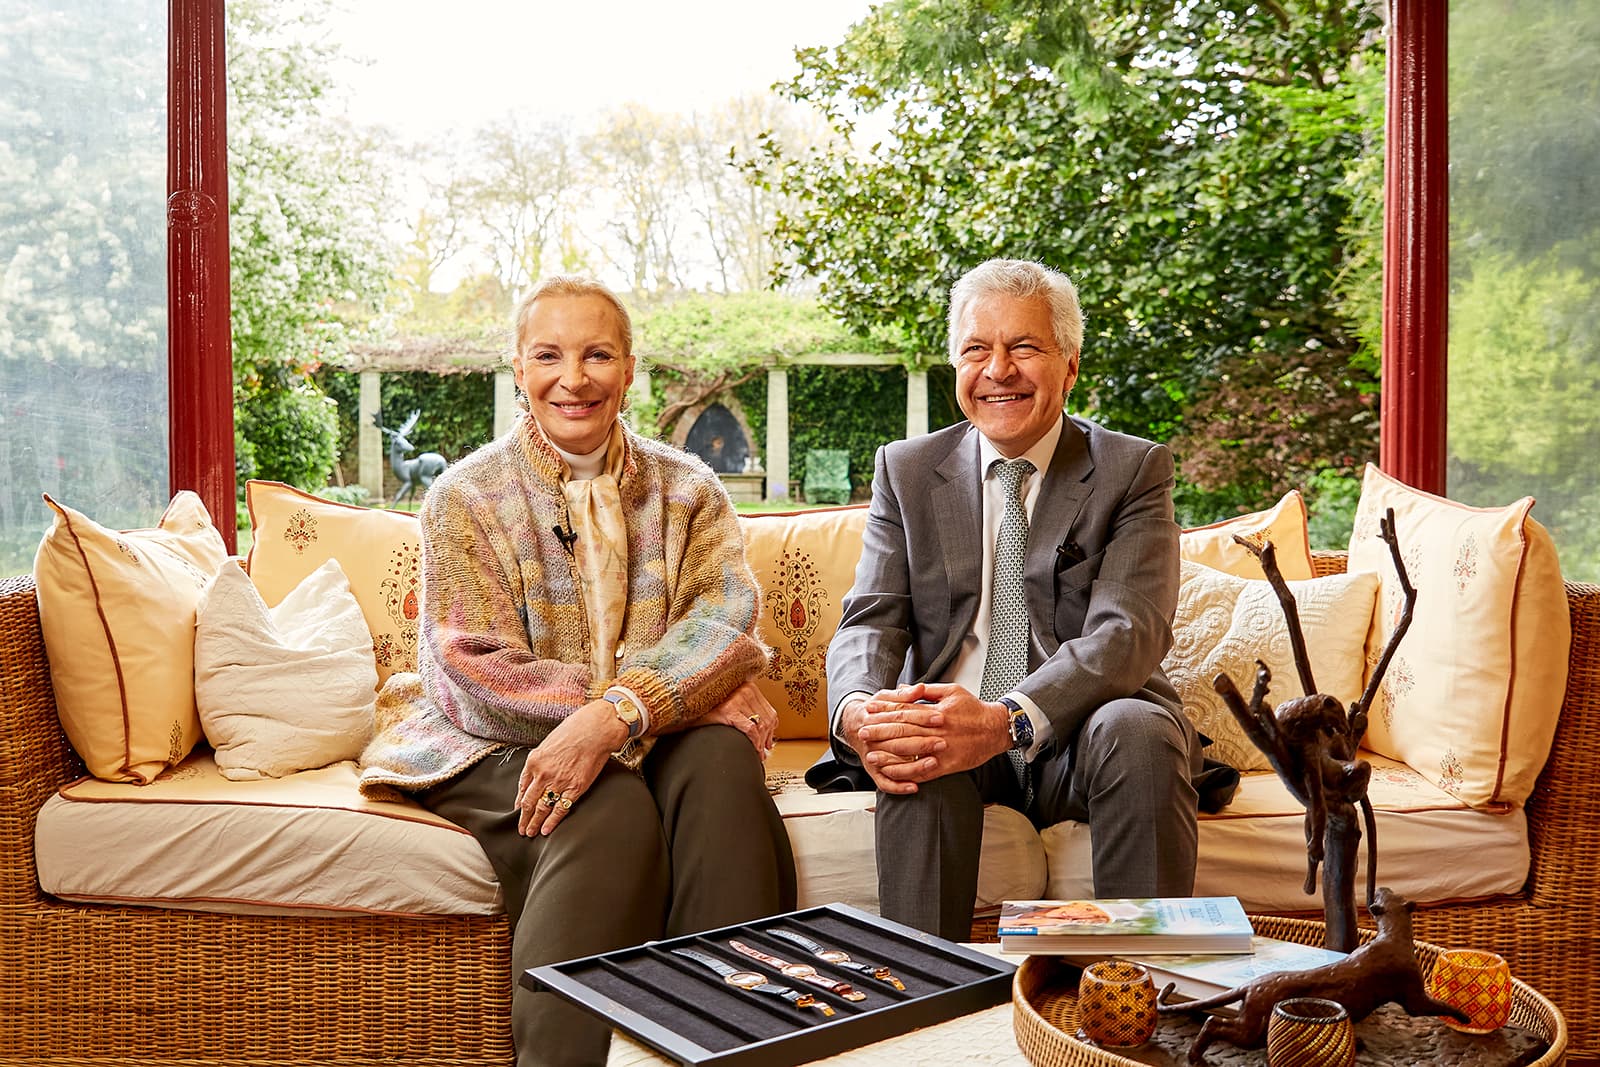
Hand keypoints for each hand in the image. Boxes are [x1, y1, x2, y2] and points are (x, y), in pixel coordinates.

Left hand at [513, 701, 626, 836]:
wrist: (596, 729)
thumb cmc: (574, 730)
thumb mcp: (548, 743)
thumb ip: (540, 761)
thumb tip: (535, 775)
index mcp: (534, 761)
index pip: (522, 788)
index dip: (520, 802)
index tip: (519, 810)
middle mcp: (543, 774)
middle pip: (529, 802)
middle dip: (524, 818)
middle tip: (522, 829)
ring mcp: (559, 782)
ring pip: (542, 808)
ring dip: (534, 823)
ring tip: (531, 833)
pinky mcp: (575, 788)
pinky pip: (560, 809)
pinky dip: (552, 822)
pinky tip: (546, 830)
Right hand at [692, 681, 777, 759]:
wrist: (687, 715)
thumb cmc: (709, 714)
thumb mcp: (734, 710)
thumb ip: (751, 717)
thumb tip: (768, 738)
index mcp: (749, 686)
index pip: (770, 713)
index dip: (771, 732)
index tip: (768, 744)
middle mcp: (744, 689)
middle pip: (767, 720)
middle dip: (766, 740)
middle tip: (762, 754)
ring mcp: (736, 698)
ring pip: (760, 726)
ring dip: (760, 744)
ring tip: (756, 754)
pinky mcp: (728, 710)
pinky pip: (751, 729)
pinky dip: (754, 742)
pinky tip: (752, 750)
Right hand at [840, 693, 941, 794]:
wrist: (853, 725)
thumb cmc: (874, 711)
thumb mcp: (885, 697)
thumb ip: (904, 695)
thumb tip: (920, 688)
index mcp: (875, 718)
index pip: (901, 716)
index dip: (922, 716)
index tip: (940, 717)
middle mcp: (873, 739)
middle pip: (898, 741)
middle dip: (922, 742)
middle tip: (942, 742)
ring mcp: (872, 757)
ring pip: (893, 765)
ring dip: (914, 766)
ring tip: (933, 763)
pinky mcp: (874, 772)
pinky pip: (886, 783)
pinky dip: (899, 787)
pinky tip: (914, 786)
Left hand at [853, 682, 1011, 789]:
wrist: (996, 729)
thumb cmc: (974, 709)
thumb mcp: (952, 691)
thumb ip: (927, 690)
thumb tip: (904, 687)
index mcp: (937, 712)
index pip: (905, 710)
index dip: (885, 710)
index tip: (869, 710)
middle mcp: (937, 731)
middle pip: (903, 731)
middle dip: (880, 732)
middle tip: (862, 732)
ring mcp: (942, 749)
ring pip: (910, 753)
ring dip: (888, 755)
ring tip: (870, 755)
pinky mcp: (947, 766)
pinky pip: (922, 771)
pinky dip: (906, 773)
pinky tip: (892, 774)